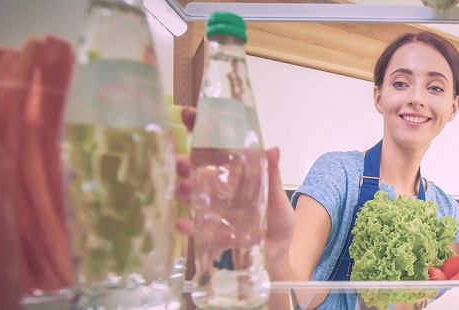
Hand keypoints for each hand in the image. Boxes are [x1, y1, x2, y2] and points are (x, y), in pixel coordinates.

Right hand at [173, 106, 295, 279]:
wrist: (279, 249)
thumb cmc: (277, 216)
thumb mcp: (277, 193)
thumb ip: (272, 173)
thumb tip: (274, 149)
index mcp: (232, 170)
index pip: (212, 145)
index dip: (199, 127)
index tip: (188, 113)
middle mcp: (217, 186)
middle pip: (194, 169)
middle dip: (183, 163)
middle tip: (179, 161)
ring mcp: (211, 209)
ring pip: (191, 196)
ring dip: (184, 191)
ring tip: (182, 188)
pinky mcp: (212, 232)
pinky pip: (197, 228)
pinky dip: (189, 226)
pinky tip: (182, 225)